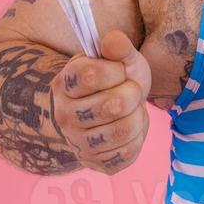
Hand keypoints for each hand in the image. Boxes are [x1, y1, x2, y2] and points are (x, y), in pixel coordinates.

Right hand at [52, 30, 151, 174]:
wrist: (112, 108)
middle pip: (113, 105)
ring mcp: (78, 143)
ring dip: (138, 116)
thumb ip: (118, 46)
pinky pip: (128, 153)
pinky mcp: (96, 163)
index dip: (116, 70)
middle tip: (131, 90)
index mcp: (65, 84)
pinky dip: (139, 137)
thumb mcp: (119, 58)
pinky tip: (131, 128)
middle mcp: (65, 116)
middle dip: (133, 93)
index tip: (120, 70)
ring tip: (132, 109)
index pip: (90, 75)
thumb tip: (113, 40)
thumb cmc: (115, 80)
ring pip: (123, 131)